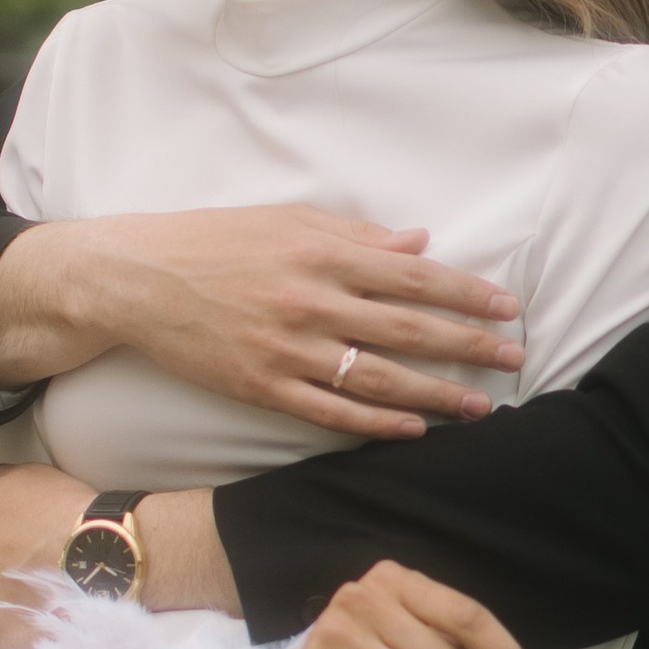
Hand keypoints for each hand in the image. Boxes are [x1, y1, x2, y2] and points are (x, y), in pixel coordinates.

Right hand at [0, 206, 524, 440]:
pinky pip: (330, 413)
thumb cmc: (214, 240)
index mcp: (321, 251)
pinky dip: (376, 425)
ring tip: (479, 406)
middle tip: (513, 358)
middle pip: (408, 329)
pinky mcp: (261, 387)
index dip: (466, 294)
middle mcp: (310, 301)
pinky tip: (413, 429)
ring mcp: (286, 349)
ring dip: (436, 395)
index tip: (506, 307)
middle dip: (468, 346)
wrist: (135, 279)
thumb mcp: (287, 219)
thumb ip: (357, 235)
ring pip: (378, 380)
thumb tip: (420, 243)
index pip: (413, 276)